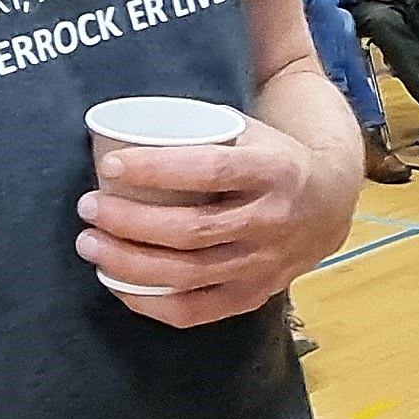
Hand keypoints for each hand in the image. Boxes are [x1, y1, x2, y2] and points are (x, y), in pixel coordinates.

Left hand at [78, 115, 338, 325]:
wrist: (329, 204)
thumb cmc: (269, 158)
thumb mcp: (249, 130)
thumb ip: (200, 122)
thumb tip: (132, 107)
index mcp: (273, 170)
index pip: (210, 171)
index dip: (156, 169)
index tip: (110, 166)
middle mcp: (272, 221)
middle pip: (192, 230)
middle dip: (130, 221)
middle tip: (88, 207)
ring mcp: (264, 265)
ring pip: (189, 274)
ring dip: (130, 263)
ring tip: (90, 244)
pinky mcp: (253, 295)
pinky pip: (197, 311)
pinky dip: (151, 304)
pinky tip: (117, 284)